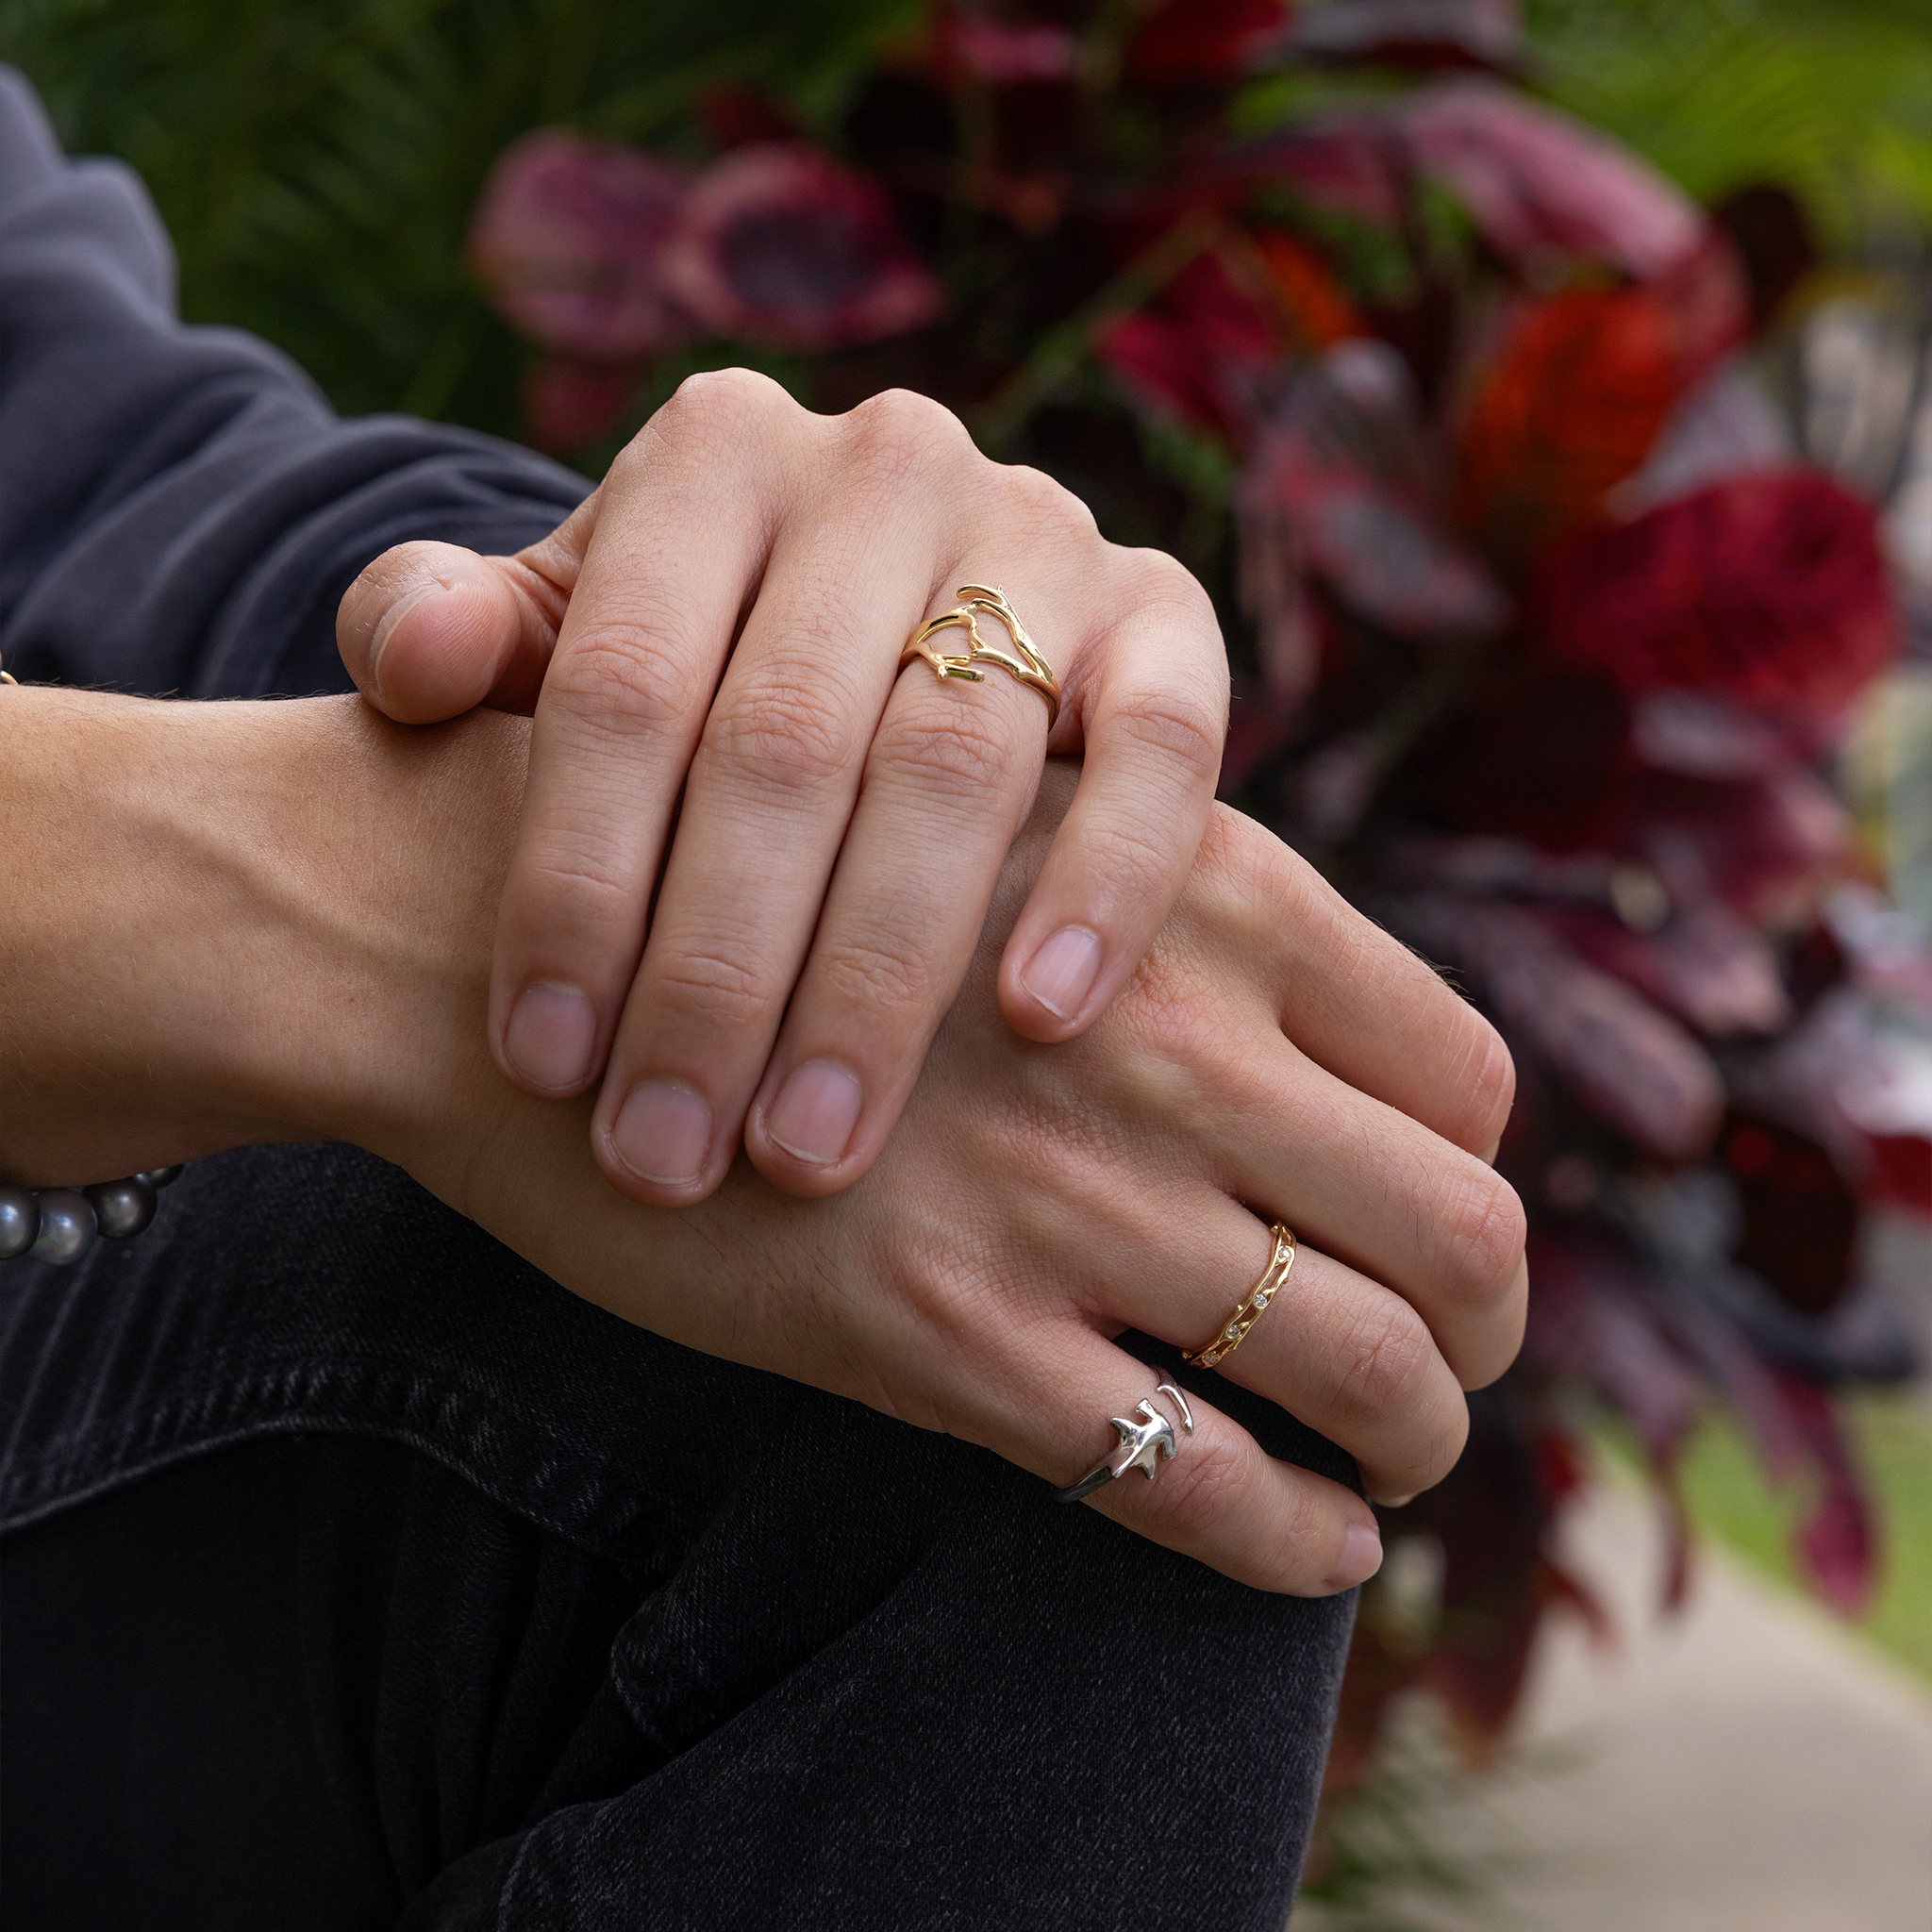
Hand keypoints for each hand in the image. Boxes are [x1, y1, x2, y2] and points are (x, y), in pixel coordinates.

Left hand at [337, 370, 1228, 1211]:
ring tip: (809, 1149)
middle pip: (787, 741)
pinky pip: (1161, 752)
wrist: (891, 609)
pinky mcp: (1164, 617)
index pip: (623, 682)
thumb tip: (406, 664)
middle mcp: (885, 463)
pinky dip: (1103, 883)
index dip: (573, 883)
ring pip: (959, 766)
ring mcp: (1042, 532)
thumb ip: (450, 635)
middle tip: (665, 1156)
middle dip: (716, 975)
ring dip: (878, 978)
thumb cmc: (693, 658)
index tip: (542, 1064)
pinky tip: (1038, 1021)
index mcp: (712, 453)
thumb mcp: (556, 634)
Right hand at [411, 757, 1523, 1594]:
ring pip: (1371, 1370)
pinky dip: (1294, 1540)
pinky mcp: (945, 1342)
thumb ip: (1151, 913)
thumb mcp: (991, 826)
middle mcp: (1169, 1046)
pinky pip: (1199, 1485)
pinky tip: (1308, 1544)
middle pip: (1466, 1232)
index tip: (1434, 1211)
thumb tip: (1295, 1044)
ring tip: (1389, 1461)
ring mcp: (1066, 1204)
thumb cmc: (746, 873)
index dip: (1476, 1163)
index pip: (1461, 1072)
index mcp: (1200, 892)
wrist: (508, 951)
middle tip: (1451, 1355)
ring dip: (1414, 1439)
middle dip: (1485, 1321)